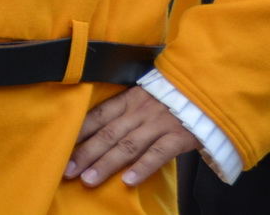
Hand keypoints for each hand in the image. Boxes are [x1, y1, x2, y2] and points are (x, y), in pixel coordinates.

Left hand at [65, 87, 197, 188]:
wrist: (209, 89)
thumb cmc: (173, 96)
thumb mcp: (146, 95)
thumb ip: (126, 109)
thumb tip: (98, 129)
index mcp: (130, 98)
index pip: (99, 115)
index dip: (79, 132)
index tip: (61, 147)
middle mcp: (141, 110)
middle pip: (108, 133)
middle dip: (86, 153)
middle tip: (67, 171)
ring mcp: (159, 123)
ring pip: (128, 145)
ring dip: (106, 163)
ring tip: (88, 180)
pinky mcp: (178, 136)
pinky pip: (158, 153)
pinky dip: (142, 167)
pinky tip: (128, 181)